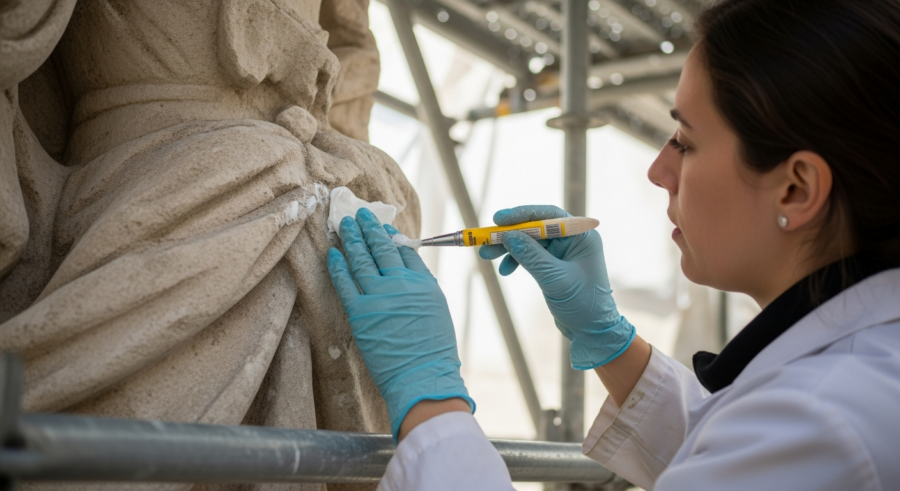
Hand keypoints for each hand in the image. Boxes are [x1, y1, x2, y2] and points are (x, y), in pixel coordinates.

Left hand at [327, 208, 473, 440]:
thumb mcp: (437, 312)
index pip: (406, 251)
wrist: (423, 377)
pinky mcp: (361, 312)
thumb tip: (408, 274)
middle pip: (382, 248)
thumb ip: (422, 289)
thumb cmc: (433, 352)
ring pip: (362, 259)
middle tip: (359, 214)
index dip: (392, 236)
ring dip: (352, 239)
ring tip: (344, 224)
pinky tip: (333, 252)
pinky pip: (345, 282)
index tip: (383, 226)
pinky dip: (338, 265)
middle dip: (369, 228)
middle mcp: (402, 284)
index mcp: (424, 284)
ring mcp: (380, 296)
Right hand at [479, 205, 634, 368]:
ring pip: (529, 241)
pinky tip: (505, 271)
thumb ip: (531, 256)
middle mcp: (573, 239)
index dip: (522, 215)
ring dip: (508, 248)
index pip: (548, 216)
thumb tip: (508, 236)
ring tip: (485, 255)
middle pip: (535, 227)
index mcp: (582, 236)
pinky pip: (530, 254)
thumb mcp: (554, 279)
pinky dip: (516, 260)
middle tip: (484, 240)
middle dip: (509, 234)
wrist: (592, 330)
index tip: (498, 218)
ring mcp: (563, 251)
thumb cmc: (582, 304)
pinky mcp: (554, 264)